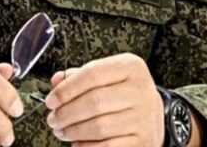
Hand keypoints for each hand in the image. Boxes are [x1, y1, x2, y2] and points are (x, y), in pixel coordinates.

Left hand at [44, 53, 163, 146]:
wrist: (155, 117)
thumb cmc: (123, 94)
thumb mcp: (106, 77)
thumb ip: (79, 76)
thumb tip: (56, 81)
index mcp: (131, 67)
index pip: (92, 74)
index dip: (66, 89)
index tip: (51, 100)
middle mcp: (142, 90)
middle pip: (94, 102)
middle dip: (66, 113)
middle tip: (53, 119)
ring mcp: (145, 118)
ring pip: (99, 126)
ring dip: (73, 131)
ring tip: (61, 131)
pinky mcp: (144, 141)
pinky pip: (108, 146)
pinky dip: (87, 146)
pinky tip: (77, 143)